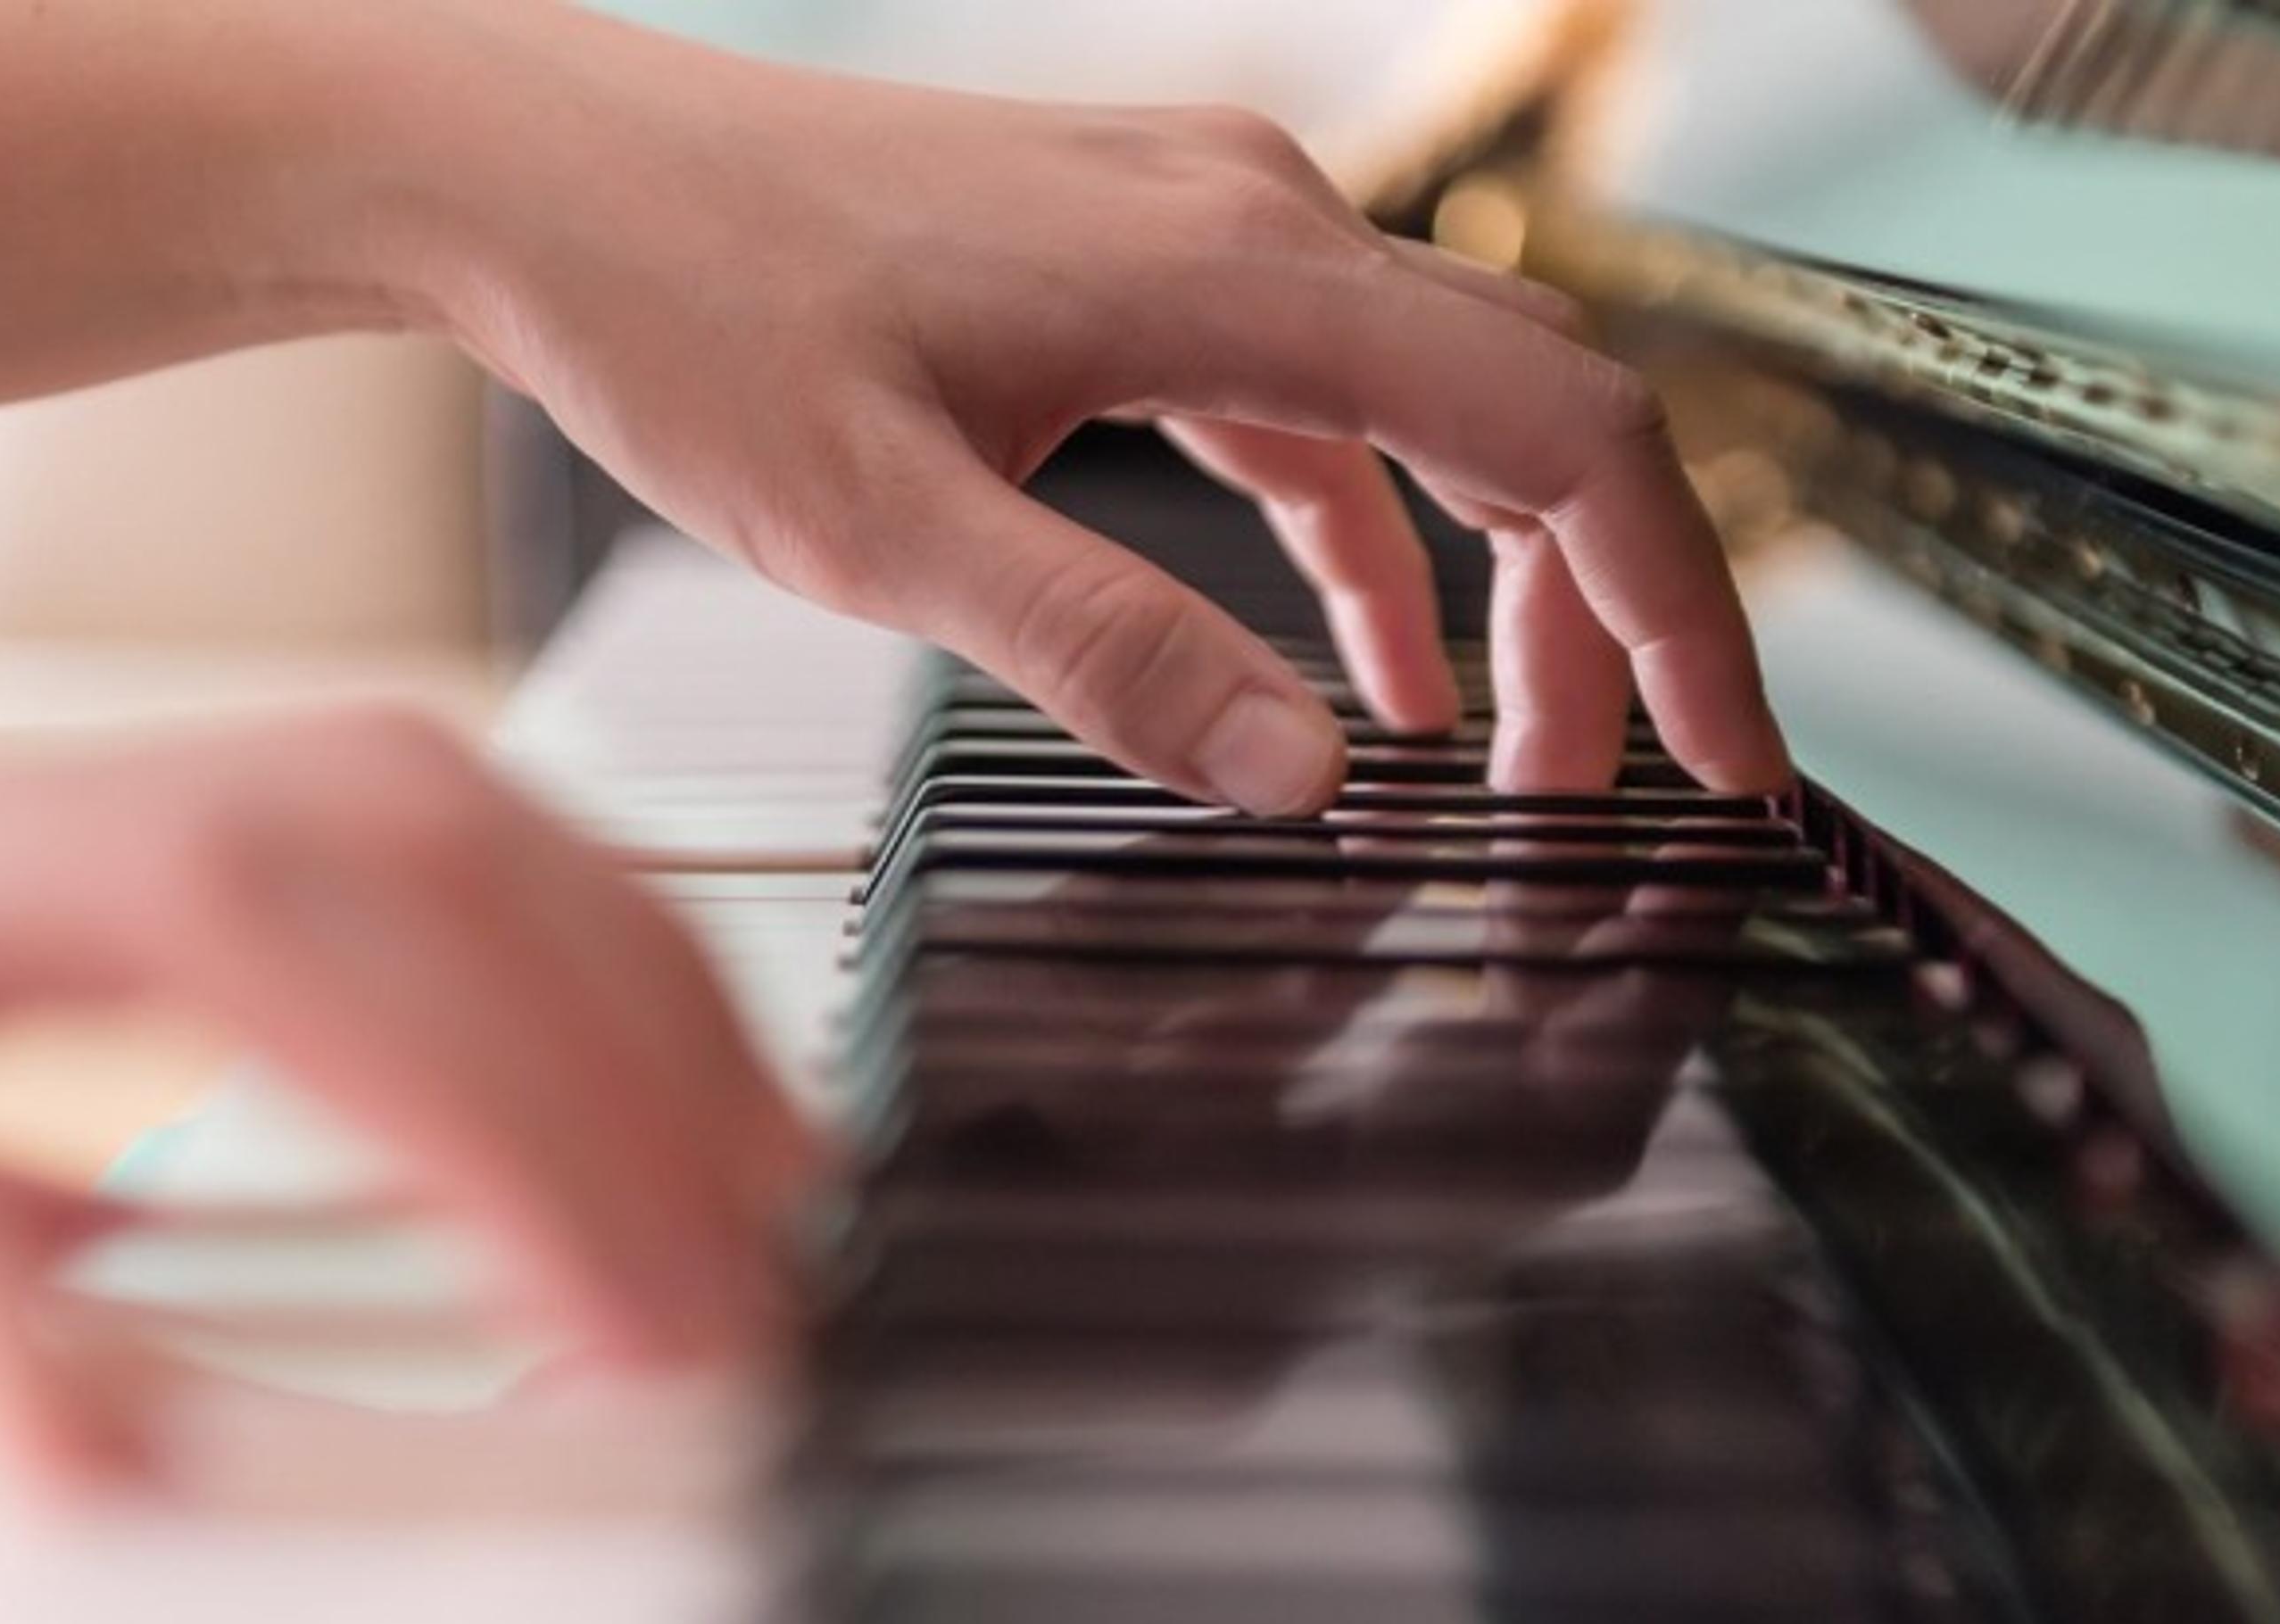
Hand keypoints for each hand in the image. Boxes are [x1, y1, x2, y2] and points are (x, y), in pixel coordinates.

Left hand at [0, 704, 813, 1483]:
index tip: (170, 1509)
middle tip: (676, 1343)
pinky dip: (549, 957)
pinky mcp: (11, 808)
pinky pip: (354, 817)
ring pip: (336, 796)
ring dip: (590, 1002)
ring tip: (735, 1223)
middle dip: (500, 1109)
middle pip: (194, 883)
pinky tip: (638, 1110)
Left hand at [384, 11, 1786, 812]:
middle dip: (1615, 612)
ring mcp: (1204, 224)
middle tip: (1625, 798)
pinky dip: (1379, 532)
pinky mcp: (1140, 258)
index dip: (1678, 604)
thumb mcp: (885, 528)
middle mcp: (1256, 217)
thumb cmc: (687, 315)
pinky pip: (1329, 396)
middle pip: (1544, 409)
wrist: (552, 169)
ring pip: (1448, 401)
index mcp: (1235, 273)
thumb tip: (1307, 772)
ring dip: (1503, 580)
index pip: (1561, 434)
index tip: (1728, 758)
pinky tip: (1367, 662)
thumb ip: (1105, 647)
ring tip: (1512, 760)